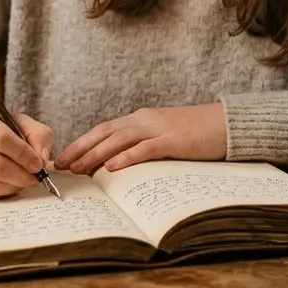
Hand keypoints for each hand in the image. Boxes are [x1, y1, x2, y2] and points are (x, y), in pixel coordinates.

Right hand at [0, 103, 54, 198]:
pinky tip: (8, 184)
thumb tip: (42, 159)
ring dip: (14, 186)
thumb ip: (38, 135)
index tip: (38, 164)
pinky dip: (1, 193)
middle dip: (22, 175)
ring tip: (23, 181)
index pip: (1, 138)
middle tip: (35, 178)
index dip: (24, 155)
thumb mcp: (17, 122)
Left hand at [54, 103, 226, 174]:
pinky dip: (127, 157)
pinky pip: (145, 149)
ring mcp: (158, 128)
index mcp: (139, 120)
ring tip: (79, 168)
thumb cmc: (195, 135)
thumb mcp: (162, 139)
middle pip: (104, 133)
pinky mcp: (174, 140)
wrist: (226, 124)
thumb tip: (115, 168)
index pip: (103, 130)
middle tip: (61, 165)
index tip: (64, 158)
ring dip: (96, 154)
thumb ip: (140, 148)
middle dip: (80, 149)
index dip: (81, 143)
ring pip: (119, 140)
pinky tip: (112, 167)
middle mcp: (144, 120)